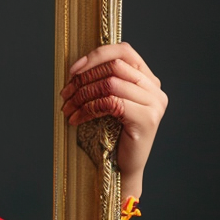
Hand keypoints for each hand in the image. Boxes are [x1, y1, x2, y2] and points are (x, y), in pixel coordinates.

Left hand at [61, 42, 166, 199]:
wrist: (121, 169)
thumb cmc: (109, 136)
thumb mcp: (106, 103)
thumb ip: (102, 83)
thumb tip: (75, 69)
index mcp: (147, 80)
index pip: (124, 51)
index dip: (96, 56)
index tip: (72, 71)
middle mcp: (155, 88)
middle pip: (114, 66)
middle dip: (83, 78)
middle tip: (65, 95)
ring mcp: (154, 103)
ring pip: (111, 83)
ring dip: (82, 95)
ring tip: (68, 108)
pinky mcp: (147, 119)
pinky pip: (111, 102)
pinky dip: (88, 109)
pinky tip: (75, 119)